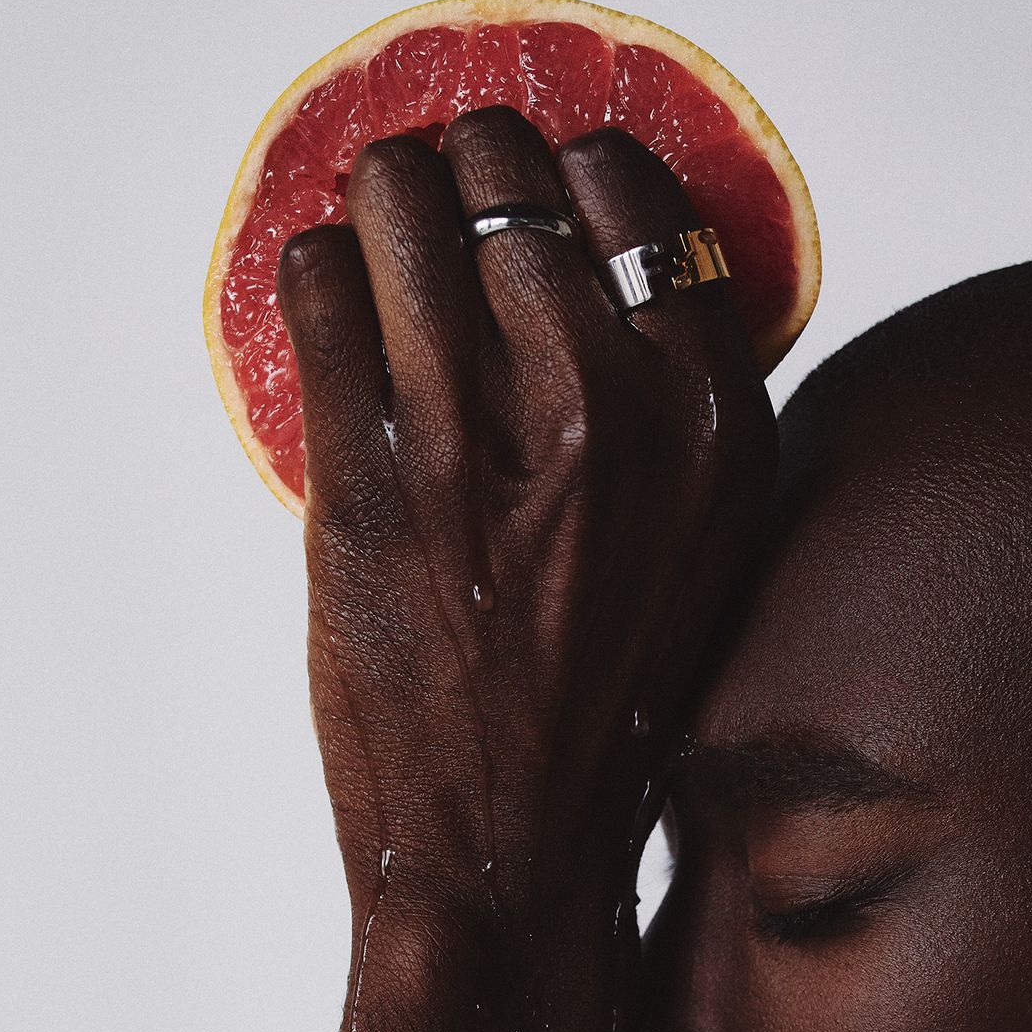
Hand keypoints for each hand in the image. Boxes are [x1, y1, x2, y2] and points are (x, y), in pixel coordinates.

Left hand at [277, 111, 777, 939]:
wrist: (514, 856)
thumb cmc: (603, 712)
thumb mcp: (702, 547)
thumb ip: (673, 410)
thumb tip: (600, 266)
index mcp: (716, 426)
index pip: (636, 193)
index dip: (566, 177)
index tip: (532, 206)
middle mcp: (612, 416)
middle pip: (511, 174)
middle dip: (463, 179)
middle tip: (440, 219)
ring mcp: (484, 444)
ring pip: (402, 202)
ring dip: (378, 207)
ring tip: (377, 250)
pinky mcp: (369, 478)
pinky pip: (322, 286)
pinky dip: (315, 276)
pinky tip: (331, 309)